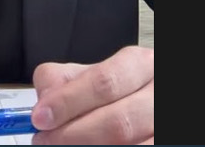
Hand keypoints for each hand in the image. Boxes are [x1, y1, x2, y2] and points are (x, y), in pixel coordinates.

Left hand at [29, 46, 153, 143]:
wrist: (146, 104)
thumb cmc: (119, 90)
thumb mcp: (95, 73)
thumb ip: (66, 79)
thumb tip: (45, 98)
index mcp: (141, 65)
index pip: (105, 82)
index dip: (68, 102)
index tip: (41, 117)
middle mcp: (157, 95)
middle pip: (118, 122)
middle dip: (73, 134)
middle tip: (46, 140)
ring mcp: (163, 126)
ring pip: (127, 144)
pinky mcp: (163, 144)